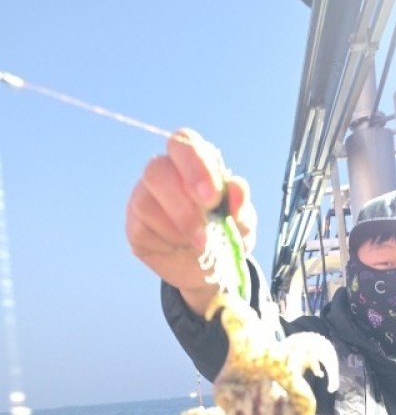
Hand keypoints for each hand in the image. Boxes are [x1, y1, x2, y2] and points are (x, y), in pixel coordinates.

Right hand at [126, 128, 256, 315]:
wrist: (208, 271)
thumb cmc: (224, 235)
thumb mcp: (241, 223)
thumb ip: (240, 205)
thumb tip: (237, 188)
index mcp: (192, 162)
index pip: (183, 143)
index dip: (195, 165)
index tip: (213, 197)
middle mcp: (164, 173)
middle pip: (156, 169)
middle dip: (182, 201)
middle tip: (206, 227)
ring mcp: (144, 197)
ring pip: (145, 200)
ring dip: (177, 226)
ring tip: (200, 243)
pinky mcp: (134, 226)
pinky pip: (141, 228)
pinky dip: (165, 240)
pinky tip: (179, 246)